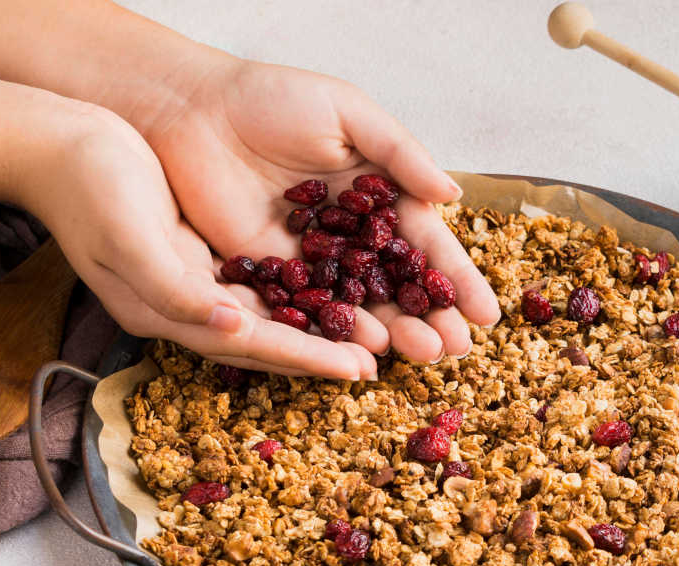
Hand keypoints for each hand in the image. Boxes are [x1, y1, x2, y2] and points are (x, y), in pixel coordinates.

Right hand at [22, 106, 377, 379]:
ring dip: (316, 330)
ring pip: (268, 318)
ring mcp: (193, 284)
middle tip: (379, 365)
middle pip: (267, 343)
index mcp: (166, 312)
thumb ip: (175, 289)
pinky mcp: (200, 257)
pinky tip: (333, 290)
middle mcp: (185, 307)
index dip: (306, 358)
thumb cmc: (89, 185)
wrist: (58, 145)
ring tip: (367, 338)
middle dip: (321, 356)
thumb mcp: (129, 237)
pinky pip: (260, 285)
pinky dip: (299, 293)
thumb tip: (231, 325)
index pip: (251, 345)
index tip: (357, 370)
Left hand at [126, 55, 500, 363]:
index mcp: (378, 194)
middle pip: (399, 285)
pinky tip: (370, 349)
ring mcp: (311, 259)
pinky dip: (339, 330)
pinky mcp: (269, 274)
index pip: (425, 245)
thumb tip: (454, 194)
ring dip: (395, 331)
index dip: (457, 279)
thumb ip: (401, 154)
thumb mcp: (348, 113)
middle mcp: (350, 234)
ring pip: (361, 305)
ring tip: (427, 353)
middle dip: (432, 317)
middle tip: (458, 348)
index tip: (486, 314)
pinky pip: (311, 309)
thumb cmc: (272, 98)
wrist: (192, 110)